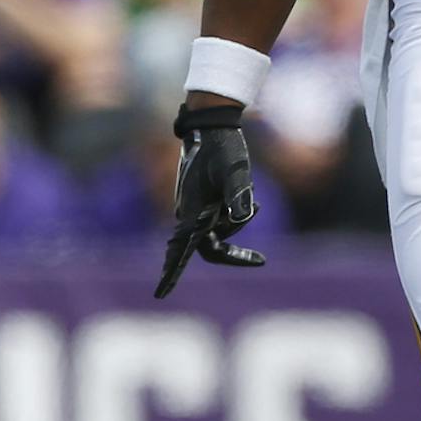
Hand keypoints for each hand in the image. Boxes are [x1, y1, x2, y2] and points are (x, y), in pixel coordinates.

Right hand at [155, 115, 264, 297]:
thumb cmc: (223, 148)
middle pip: (209, 248)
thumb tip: (243, 217)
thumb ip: (239, 194)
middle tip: (260, 259)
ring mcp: (197, 208)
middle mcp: (191, 214)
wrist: (212, 126)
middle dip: (233, 255)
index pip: (181, 251)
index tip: (160, 294)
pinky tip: (255, 200)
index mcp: (192, 212)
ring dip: (238, 225)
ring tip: (257, 200)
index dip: (171, 273)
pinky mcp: (204, 201)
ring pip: (218, 232)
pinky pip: (221, 220)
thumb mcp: (236, 171)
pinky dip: (237, 216)